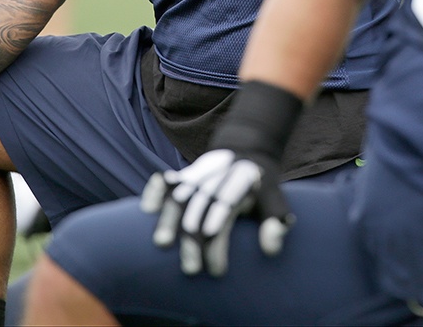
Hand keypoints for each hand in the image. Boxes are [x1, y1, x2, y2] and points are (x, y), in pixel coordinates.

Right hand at [140, 148, 291, 276]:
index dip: (217, 225)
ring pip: (180, 196)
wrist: (246, 153)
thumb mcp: (275, 202)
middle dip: (193, 237)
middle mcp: (218, 177)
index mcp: (242, 181)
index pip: (226, 204)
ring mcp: (200, 175)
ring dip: (170, 219)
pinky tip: (147, 210)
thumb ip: (275, 225)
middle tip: (191, 269)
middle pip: (201, 205)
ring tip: (163, 244)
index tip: (214, 258)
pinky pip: (166, 180)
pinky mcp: (185, 175)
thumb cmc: (260, 188)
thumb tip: (270, 250)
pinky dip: (154, 191)